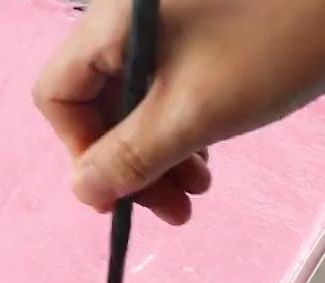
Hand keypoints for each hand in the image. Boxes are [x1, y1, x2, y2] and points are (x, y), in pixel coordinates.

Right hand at [34, 0, 324, 223]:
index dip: (79, 149)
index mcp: (111, 25)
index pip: (59, 94)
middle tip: (169, 208)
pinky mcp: (195, 39)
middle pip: (99, 106)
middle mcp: (127, 24)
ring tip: (197, 192)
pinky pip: (167, 95)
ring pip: (136, 107)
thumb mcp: (193, 111)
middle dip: (131, 165)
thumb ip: (129, 157)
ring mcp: (163, 30)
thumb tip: (82, 191)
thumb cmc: (273, 40)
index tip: (117, 192)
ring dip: (159, 158)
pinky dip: (180, 133)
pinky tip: (206, 159)